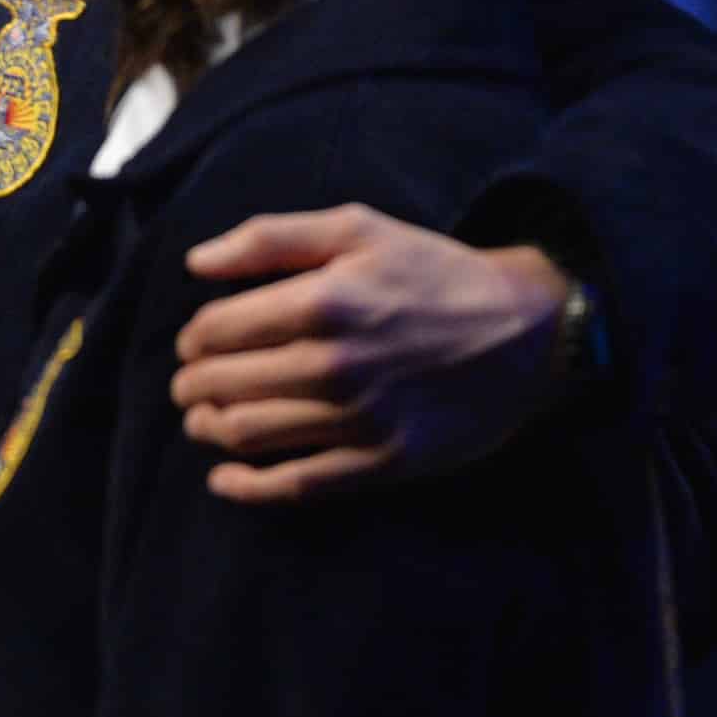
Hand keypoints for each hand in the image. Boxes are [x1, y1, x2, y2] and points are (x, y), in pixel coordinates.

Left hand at [170, 208, 571, 497]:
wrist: (526, 332)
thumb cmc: (435, 272)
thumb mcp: (359, 228)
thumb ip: (270, 238)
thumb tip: (196, 263)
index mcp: (323, 300)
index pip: (218, 329)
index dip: (194, 337)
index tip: (196, 341)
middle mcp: (334, 363)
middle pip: (223, 384)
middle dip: (192, 383)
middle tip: (189, 383)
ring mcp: (358, 419)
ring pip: (248, 434)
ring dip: (208, 428)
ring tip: (202, 419)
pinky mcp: (383, 462)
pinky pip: (297, 485)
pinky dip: (247, 488)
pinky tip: (224, 479)